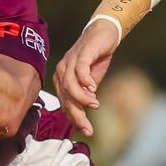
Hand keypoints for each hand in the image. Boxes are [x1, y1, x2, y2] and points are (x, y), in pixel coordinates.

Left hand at [52, 19, 119, 135]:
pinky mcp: (82, 53)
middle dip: (77, 114)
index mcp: (61, 79)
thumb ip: (84, 97)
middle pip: (66, 96)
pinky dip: (85, 80)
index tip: (86, 131)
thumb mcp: (90, 83)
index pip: (65, 102)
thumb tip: (82, 119)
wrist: (103, 35)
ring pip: (70, 84)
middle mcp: (62, 71)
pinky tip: (93, 88)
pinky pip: (80, 69)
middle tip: (88, 127)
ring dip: (82, 97)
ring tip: (94, 104)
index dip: (75, 118)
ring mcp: (70, 61)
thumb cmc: (95, 59)